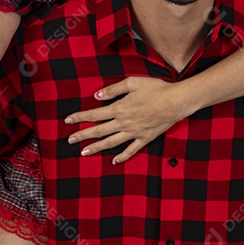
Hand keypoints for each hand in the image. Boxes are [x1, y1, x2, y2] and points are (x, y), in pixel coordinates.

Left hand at [64, 77, 191, 163]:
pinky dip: (122, 156)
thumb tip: (97, 96)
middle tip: (69, 140)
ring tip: (84, 152)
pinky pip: (131, 150)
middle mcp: (124, 123)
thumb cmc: (155, 88)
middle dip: (82, 135)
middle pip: (98, 131)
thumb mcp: (132, 83)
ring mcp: (134, 132)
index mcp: (119, 108)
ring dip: (96, 148)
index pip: (94, 114)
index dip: (79, 117)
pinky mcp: (145, 138)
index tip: (67, 120)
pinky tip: (114, 161)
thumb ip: (113, 89)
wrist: (176, 101)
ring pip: (111, 142)